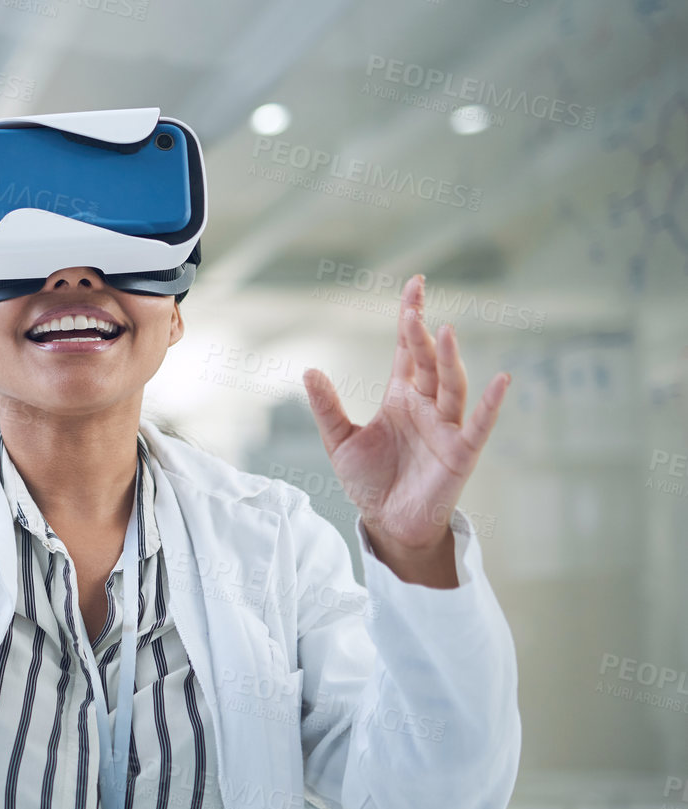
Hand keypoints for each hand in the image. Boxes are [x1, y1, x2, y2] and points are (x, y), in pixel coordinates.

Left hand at [302, 275, 509, 586]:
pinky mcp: (461, 452)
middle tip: (414, 310)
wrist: (387, 523)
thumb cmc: (368, 481)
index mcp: (401, 396)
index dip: (410, 318)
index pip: (406, 350)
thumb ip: (326, 407)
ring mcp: (447, 426)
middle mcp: (427, 405)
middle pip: (426, 362)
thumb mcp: (339, 441)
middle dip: (420, 335)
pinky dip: (490, 403)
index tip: (415, 285)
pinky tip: (500, 380)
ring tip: (444, 332)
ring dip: (448, 359)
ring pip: (451, 385)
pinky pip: (479, 424)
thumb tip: (308, 370)